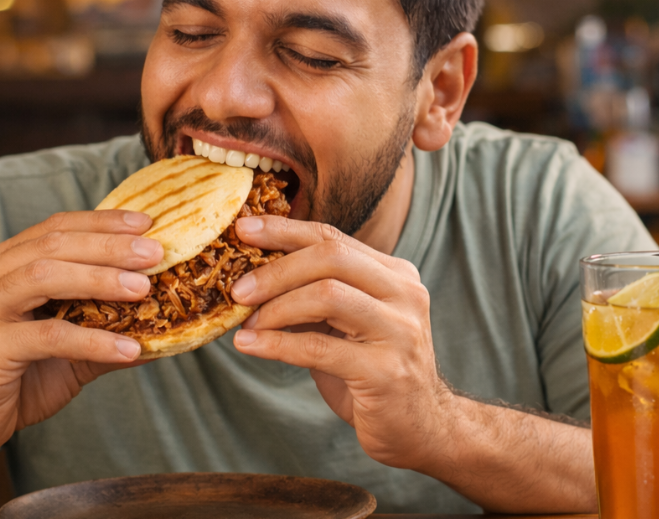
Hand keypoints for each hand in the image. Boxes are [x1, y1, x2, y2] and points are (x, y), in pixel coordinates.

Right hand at [0, 210, 161, 488]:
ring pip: (45, 276)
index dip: (101, 221)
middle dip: (108, 245)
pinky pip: (47, 336)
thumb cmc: (10, 382)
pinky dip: (92, 340)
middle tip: (154, 252)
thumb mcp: (64, 350)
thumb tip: (163, 326)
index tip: (145, 223)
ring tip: (143, 289)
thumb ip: (103, 328)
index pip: (54, 228)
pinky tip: (127, 349)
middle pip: (52, 244)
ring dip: (100, 279)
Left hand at [228, 215, 454, 468]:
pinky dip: (276, 344)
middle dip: (276, 270)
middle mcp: (405, 295)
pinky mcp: (385, 371)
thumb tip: (254, 271)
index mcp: (396, 275)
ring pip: (326, 295)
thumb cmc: (373, 371)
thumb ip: (319, 292)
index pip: (334, 238)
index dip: (284, 230)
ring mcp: (400, 331)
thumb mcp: (350, 323)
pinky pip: (318, 348)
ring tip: (246, 324)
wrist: (420, 427)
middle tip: (238, 289)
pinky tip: (250, 346)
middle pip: (331, 257)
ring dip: (275, 308)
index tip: (243, 230)